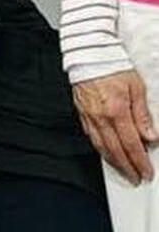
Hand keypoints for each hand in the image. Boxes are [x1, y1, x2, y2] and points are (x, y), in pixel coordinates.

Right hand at [74, 70, 155, 184]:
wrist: (88, 53)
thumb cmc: (113, 65)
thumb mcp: (137, 87)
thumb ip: (143, 114)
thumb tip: (150, 137)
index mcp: (117, 111)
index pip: (131, 144)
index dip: (140, 161)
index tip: (146, 172)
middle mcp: (101, 117)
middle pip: (115, 150)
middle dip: (127, 167)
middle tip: (136, 178)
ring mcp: (89, 116)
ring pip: (101, 146)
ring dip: (113, 162)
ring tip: (123, 171)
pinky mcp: (82, 113)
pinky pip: (91, 136)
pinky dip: (100, 148)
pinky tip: (106, 152)